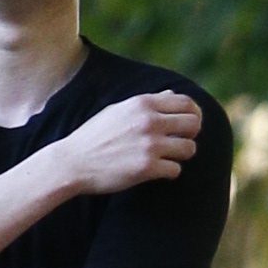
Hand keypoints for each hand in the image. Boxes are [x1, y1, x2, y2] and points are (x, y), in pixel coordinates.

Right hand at [57, 90, 205, 195]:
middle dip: (190, 134)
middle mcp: (149, 121)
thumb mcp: (119, 111)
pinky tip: (156, 171)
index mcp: (142, 104)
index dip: (193, 114)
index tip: (188, 125)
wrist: (72, 162)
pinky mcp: (147, 168)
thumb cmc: (95, 136)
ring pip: (189, 148)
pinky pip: (176, 170)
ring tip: (166, 158)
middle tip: (178, 143)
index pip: (187, 103)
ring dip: (180, 155)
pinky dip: (169, 172)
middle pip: (194, 124)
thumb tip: (172, 95)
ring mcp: (149, 144)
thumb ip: (148, 103)